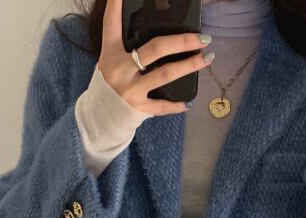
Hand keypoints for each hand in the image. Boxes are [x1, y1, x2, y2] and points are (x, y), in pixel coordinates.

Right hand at [97, 0, 213, 115]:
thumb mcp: (110, 63)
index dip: (115, 5)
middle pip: (156, 48)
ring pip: (166, 73)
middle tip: (203, 38)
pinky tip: (189, 101)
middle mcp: (120, 70)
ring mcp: (130, 90)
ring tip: (207, 58)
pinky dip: (177, 104)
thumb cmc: (109, 86)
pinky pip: (162, 105)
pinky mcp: (137, 108)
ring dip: (190, 66)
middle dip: (182, 41)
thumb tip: (159, 36)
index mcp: (111, 53)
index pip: (111, 23)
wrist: (98, 118)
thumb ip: (126, 49)